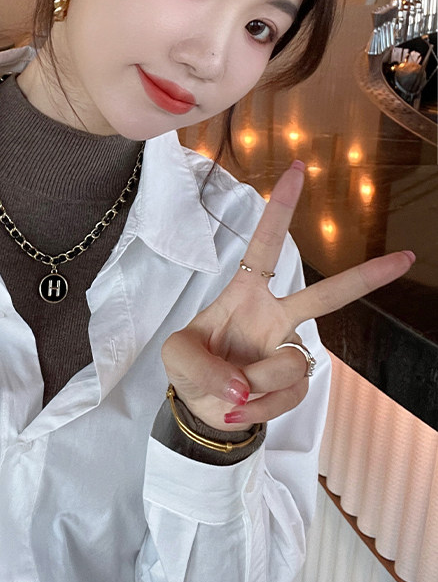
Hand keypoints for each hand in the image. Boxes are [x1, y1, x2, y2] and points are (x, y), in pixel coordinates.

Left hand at [161, 160, 414, 430]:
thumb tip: (242, 387)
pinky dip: (260, 408)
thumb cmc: (192, 368)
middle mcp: (275, 317)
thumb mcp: (177, 357)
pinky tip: (244, 407)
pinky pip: (288, 395)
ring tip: (232, 392)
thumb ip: (203, 367)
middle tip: (403, 258)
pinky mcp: (297, 384)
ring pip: (289, 362)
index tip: (297, 171)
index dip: (280, 211)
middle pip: (324, 296)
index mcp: (246, 295)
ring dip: (255, 383)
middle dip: (364, 278)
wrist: (203, 410)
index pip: (264, 246)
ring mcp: (289, 350)